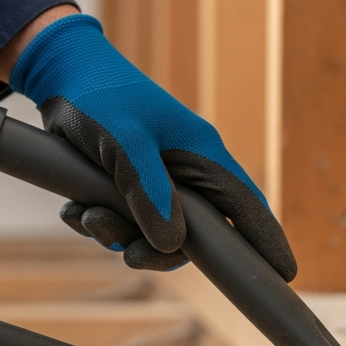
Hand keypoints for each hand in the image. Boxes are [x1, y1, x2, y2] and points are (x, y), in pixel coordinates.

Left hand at [8, 14, 295, 279]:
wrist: (60, 71)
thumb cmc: (98, 96)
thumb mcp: (124, 144)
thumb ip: (149, 193)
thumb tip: (172, 246)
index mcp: (202, 153)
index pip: (246, 205)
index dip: (266, 241)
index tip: (285, 275)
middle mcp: (185, 167)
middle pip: (194, 233)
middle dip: (157, 249)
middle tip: (127, 255)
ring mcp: (157, 174)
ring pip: (152, 230)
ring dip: (117, 233)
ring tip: (84, 216)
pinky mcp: (126, 178)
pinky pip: (122, 218)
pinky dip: (98, 221)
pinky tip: (73, 210)